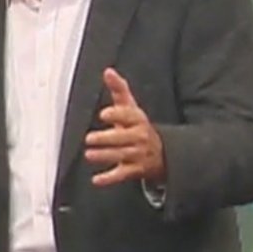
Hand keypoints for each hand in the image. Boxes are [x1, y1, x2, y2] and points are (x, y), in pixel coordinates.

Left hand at [85, 68, 164, 185]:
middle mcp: (139, 138)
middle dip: (107, 138)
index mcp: (138, 121)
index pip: (129, 116)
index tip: (104, 114)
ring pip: (122, 155)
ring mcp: (138, 155)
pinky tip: (97, 180)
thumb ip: (119, 90)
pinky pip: (123, 174)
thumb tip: (108, 71)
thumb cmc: (138, 127)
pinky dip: (110, 178)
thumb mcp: (132, 108)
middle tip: (90, 139)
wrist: (163, 153)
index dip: (117, 115)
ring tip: (90, 154)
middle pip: (124, 138)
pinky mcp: (135, 170)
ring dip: (105, 156)